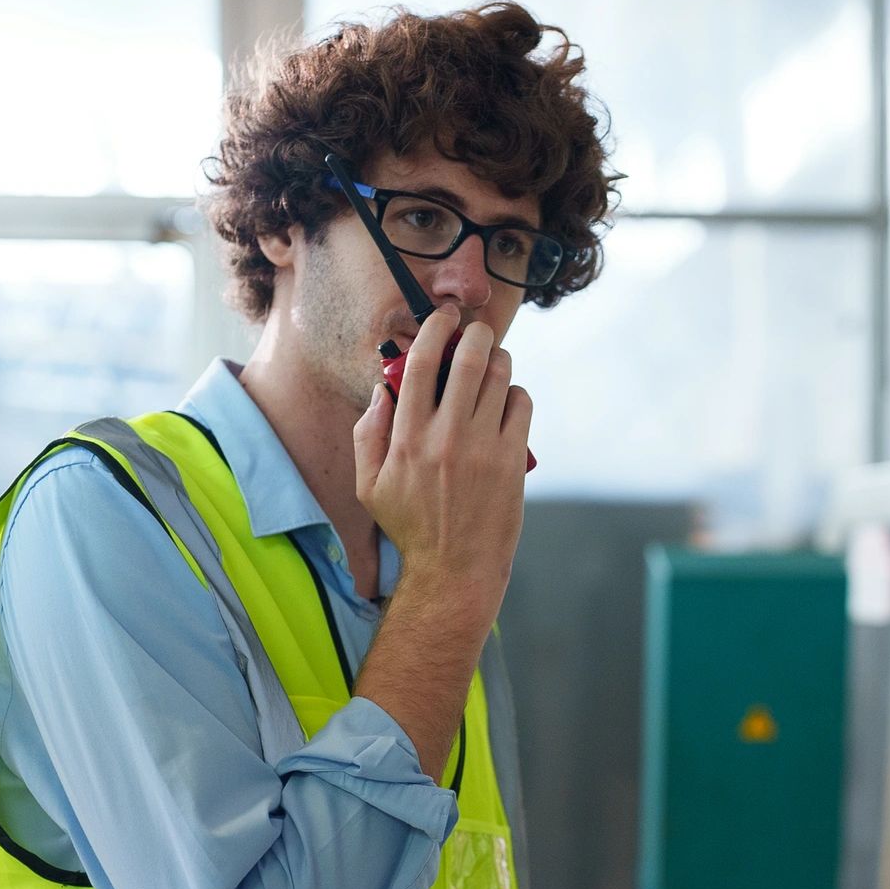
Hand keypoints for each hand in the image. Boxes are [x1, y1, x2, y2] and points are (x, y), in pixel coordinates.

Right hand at [353, 303, 532, 626]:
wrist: (454, 570)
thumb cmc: (410, 527)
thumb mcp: (368, 486)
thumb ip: (368, 434)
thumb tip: (382, 390)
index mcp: (407, 438)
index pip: (421, 363)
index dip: (435, 329)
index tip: (444, 318)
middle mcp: (446, 436)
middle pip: (468, 358)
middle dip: (475, 333)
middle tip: (475, 330)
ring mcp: (483, 447)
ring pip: (499, 376)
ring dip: (497, 359)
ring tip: (491, 363)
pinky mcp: (512, 460)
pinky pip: (521, 404)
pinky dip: (515, 394)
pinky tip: (506, 402)